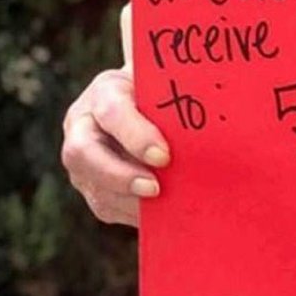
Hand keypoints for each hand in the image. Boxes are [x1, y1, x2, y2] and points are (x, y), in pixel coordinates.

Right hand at [61, 66, 169, 225]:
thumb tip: (214, 117)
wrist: (144, 98)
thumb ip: (179, 93)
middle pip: (83, 153)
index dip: (135, 136)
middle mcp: (83, 124)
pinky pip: (104, 204)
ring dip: (127, 199)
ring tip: (162, 205)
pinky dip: (131, 212)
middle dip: (120, 175)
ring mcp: (82, 158)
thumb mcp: (167, 81)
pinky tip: (158, 214)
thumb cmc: (163, 88)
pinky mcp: (89, 184)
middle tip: (155, 189)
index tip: (164, 157)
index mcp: (105, 90)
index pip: (112, 111)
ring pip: (92, 185)